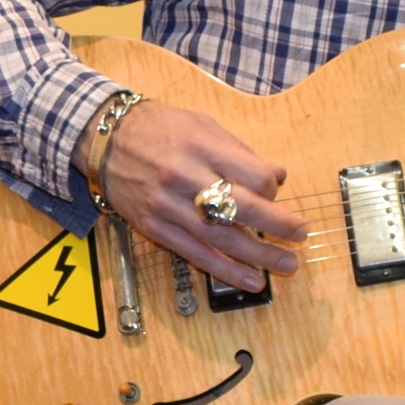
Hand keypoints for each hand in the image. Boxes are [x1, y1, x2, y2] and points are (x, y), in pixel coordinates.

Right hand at [89, 100, 309, 289]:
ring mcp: (168, 206)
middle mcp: (185, 177)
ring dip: (258, 256)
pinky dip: (225, 270)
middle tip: (300, 235)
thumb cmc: (158, 128)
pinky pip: (195, 254)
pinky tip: (249, 280)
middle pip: (242, 209)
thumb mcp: (202, 124)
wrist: (104, 138)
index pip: (253, 176)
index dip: (272, 188)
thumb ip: (240, 152)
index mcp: (201, 147)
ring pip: (221, 239)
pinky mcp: (155, 227)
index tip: (273, 193)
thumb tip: (278, 176)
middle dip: (278, 226)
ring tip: (286, 265)